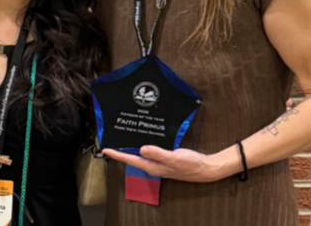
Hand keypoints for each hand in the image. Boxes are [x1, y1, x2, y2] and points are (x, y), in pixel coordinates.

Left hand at [102, 146, 225, 182]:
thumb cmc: (190, 164)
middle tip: (110, 144)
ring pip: (140, 157)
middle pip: (133, 159)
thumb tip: (142, 149)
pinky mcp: (165, 161)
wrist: (205, 168)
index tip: (105, 150)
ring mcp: (159, 164)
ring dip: (131, 150)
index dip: (117, 155)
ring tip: (121, 142)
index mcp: (153, 166)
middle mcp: (153, 166)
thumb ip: (158, 153)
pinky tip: (142, 142)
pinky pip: (150, 154)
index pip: (131, 160)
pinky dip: (143, 148)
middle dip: (121, 153)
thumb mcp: (174, 157)